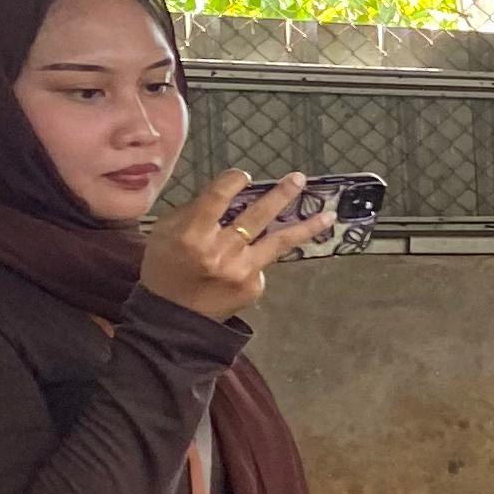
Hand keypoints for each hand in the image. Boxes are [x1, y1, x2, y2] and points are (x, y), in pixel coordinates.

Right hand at [141, 170, 334, 322]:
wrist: (173, 317)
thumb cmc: (166, 267)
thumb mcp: (165, 233)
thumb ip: (194, 212)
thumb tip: (228, 193)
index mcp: (191, 235)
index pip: (217, 199)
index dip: (233, 182)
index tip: (244, 175)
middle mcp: (220, 252)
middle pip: (257, 217)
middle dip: (281, 195)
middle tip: (299, 178)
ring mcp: (241, 271)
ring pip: (279, 242)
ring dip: (306, 227)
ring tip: (328, 215)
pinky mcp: (253, 287)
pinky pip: (262, 263)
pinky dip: (258, 257)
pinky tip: (244, 263)